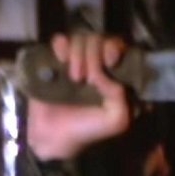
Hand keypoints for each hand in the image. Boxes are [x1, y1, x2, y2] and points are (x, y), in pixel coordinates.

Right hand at [25, 32, 133, 160]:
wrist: (54, 137)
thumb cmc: (88, 129)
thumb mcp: (116, 120)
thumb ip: (120, 96)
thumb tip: (104, 74)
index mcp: (113, 74)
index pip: (118, 46)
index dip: (114, 48)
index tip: (110, 61)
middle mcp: (96, 63)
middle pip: (99, 38)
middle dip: (94, 55)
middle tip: (86, 79)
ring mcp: (74, 60)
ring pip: (80, 38)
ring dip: (78, 55)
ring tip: (74, 79)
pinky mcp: (54, 60)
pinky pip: (59, 40)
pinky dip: (61, 46)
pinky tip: (61, 60)